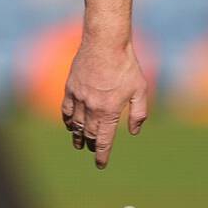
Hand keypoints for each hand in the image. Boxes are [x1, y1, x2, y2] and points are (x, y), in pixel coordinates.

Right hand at [61, 38, 148, 169]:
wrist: (105, 42)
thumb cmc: (126, 65)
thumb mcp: (140, 89)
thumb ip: (138, 113)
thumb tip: (134, 132)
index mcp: (109, 111)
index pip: (104, 140)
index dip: (102, 155)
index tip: (100, 165)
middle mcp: (92, 107)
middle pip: (89, 134)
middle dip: (91, 145)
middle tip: (92, 151)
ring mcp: (79, 98)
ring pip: (76, 124)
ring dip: (78, 136)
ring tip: (79, 144)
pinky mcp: (70, 87)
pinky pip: (66, 110)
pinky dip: (68, 120)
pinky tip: (70, 125)